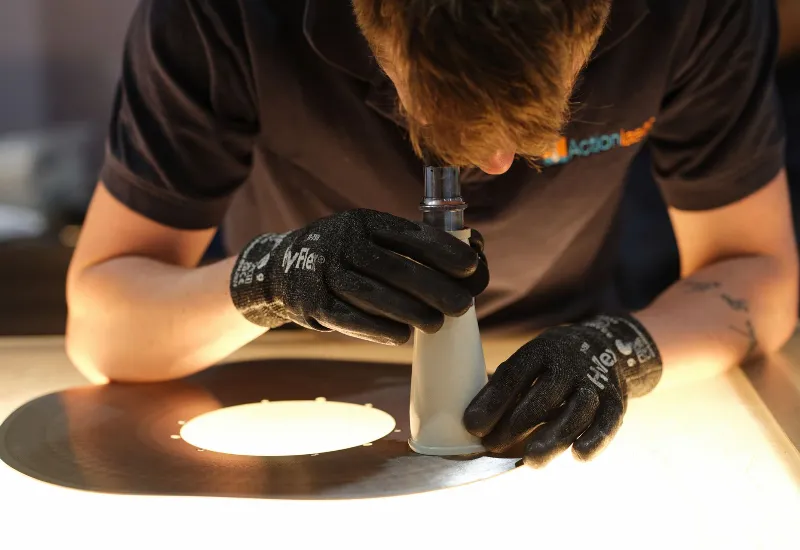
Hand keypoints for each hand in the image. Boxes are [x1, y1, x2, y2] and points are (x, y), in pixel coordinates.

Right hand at [230, 209, 487, 344]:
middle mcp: (342, 242)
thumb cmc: (345, 255)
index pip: (408, 234)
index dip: (443, 251)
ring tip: (437, 323)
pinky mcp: (312, 303)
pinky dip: (378, 329)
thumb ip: (408, 246)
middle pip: (394, 267)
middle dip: (434, 288)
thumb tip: (472, 260)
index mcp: (364, 222)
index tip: (471, 266)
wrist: (280, 268)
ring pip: (373, 294)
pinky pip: (349, 318)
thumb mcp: (368, 235)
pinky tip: (402, 336)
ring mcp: (324, 272)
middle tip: (462, 305)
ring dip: (410, 311)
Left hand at [464, 314, 661, 466]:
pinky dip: (595, 439)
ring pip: (576, 410)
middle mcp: (569, 364)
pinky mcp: (615, 401)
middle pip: (543, 396)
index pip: (515, 375)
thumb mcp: (527, 362)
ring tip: (530, 459)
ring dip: (553, 436)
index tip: (472, 426)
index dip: (493, 402)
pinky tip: (577, 455)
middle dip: (516, 424)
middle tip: (491, 446)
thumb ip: (503, 387)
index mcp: (541, 350)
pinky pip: (608, 421)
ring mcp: (594, 382)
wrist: (607, 347)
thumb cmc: (552, 362)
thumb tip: (471, 421)